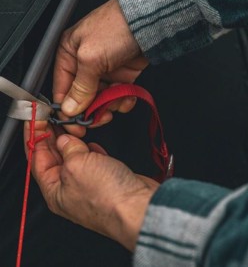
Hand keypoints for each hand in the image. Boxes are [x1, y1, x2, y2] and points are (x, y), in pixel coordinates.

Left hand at [24, 121, 158, 250]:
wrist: (138, 206)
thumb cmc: (108, 197)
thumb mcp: (77, 166)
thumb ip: (68, 149)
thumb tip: (65, 140)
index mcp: (55, 191)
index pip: (37, 158)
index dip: (34, 136)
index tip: (36, 119)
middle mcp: (70, 189)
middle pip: (55, 157)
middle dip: (52, 136)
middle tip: (51, 117)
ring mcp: (88, 185)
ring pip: (74, 158)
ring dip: (71, 141)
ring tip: (69, 125)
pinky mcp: (105, 179)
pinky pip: (92, 161)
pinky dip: (89, 150)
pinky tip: (90, 143)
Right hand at [53, 0, 147, 136]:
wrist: (149, 26)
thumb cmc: (116, 28)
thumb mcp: (91, 58)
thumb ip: (80, 87)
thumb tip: (69, 108)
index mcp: (70, 56)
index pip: (62, 89)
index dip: (67, 109)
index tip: (74, 125)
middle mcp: (85, 66)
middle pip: (82, 99)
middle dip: (92, 110)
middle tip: (100, 117)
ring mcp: (104, 73)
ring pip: (101, 101)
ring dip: (110, 105)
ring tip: (117, 98)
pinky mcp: (120, 78)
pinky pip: (117, 98)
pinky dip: (123, 100)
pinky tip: (127, 95)